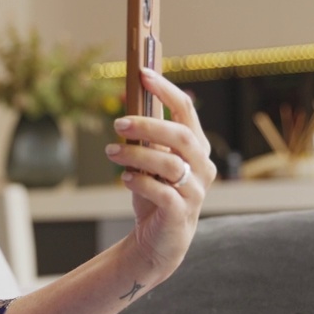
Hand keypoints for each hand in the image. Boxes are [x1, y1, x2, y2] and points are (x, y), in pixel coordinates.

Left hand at [104, 69, 215, 282]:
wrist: (159, 240)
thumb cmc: (155, 194)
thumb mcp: (150, 162)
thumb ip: (147, 138)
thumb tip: (129, 104)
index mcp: (196, 147)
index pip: (186, 110)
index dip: (165, 90)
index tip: (143, 74)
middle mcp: (202, 166)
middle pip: (180, 135)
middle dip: (148, 124)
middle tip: (118, 123)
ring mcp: (195, 191)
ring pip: (170, 163)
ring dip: (137, 154)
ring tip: (112, 152)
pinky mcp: (181, 213)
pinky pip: (163, 192)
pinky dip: (142, 183)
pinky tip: (126, 179)